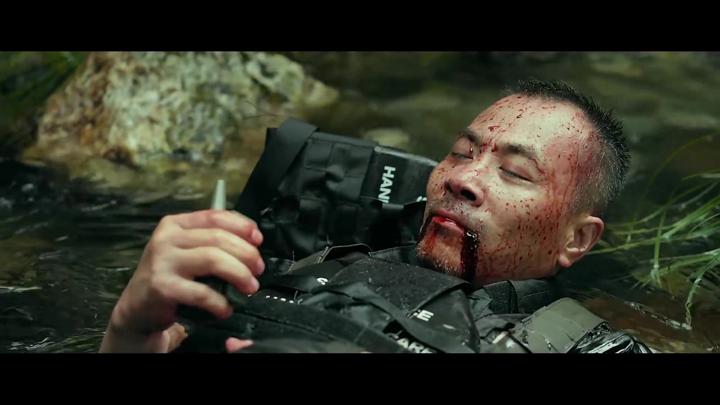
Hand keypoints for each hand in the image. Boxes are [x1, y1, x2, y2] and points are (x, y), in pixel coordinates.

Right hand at [100, 209, 263, 352]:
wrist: (137, 306)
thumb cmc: (169, 276)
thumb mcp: (185, 250)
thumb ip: (211, 240)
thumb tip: (250, 240)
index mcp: (175, 224)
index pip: (215, 216)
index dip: (242, 226)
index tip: (258, 240)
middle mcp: (167, 239)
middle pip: (219, 238)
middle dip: (247, 254)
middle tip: (258, 269)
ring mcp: (163, 262)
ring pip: (214, 259)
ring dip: (239, 274)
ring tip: (249, 287)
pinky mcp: (163, 287)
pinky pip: (202, 292)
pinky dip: (220, 302)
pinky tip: (226, 308)